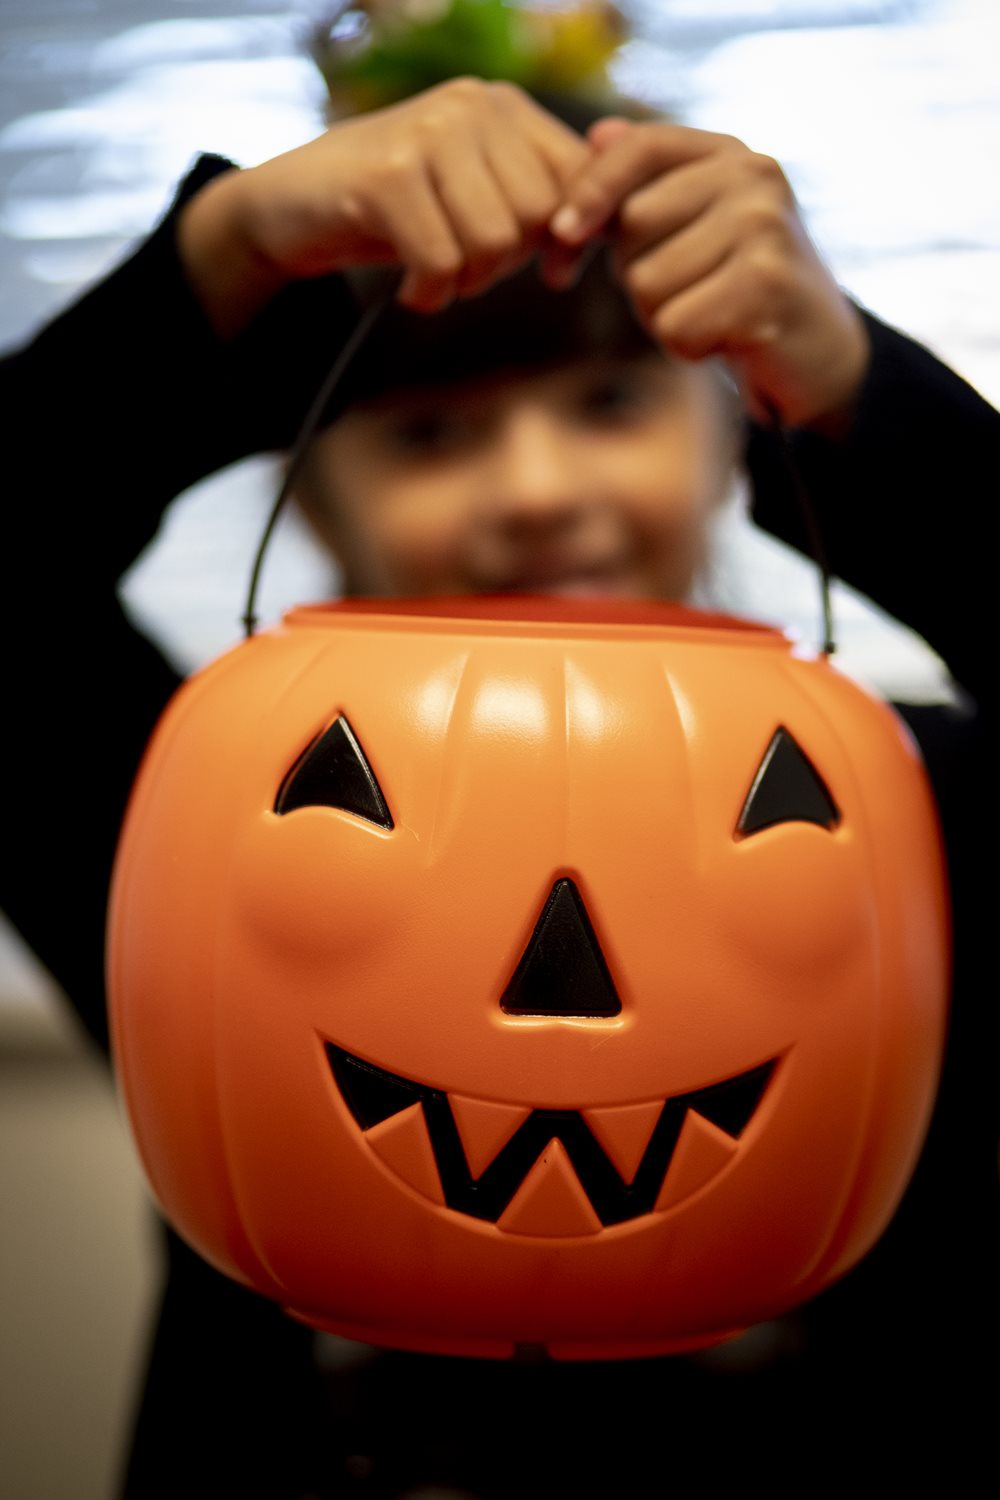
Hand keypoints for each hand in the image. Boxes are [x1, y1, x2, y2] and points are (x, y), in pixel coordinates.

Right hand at [180, 78, 587, 334]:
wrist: (289, 208)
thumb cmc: (394, 212)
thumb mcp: (475, 197)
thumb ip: (538, 205)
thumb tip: (595, 240)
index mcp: (503, 106)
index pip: (580, 176)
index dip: (579, 236)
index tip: (556, 271)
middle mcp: (469, 105)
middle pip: (539, 218)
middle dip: (510, 264)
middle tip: (466, 270)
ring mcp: (425, 134)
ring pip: (495, 242)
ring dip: (466, 282)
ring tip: (436, 275)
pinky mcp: (386, 176)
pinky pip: (442, 262)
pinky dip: (427, 294)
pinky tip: (408, 291)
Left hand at [548, 119, 869, 430]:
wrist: (818, 355)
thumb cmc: (736, 289)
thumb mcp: (690, 228)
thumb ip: (643, 184)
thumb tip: (597, 134)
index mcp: (730, 152)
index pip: (640, 147)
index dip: (591, 188)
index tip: (562, 233)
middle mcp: (754, 176)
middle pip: (632, 226)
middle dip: (637, 274)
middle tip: (689, 291)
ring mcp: (764, 227)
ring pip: (647, 284)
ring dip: (664, 316)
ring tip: (712, 313)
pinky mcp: (766, 286)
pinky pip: (674, 326)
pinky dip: (688, 347)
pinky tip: (727, 340)